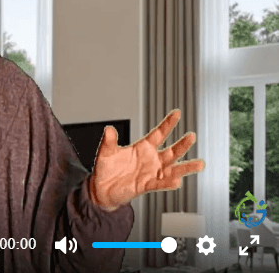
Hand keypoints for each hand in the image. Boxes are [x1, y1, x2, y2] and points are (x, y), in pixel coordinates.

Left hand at [90, 109, 204, 210]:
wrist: (102, 188)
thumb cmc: (106, 168)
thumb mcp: (106, 153)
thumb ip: (108, 142)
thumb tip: (109, 129)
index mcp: (142, 148)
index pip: (158, 134)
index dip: (167, 124)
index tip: (177, 113)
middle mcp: (151, 159)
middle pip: (171, 151)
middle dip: (182, 144)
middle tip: (191, 136)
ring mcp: (151, 173)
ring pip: (172, 169)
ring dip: (185, 167)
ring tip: (199, 164)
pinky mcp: (147, 185)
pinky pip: (160, 184)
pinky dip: (168, 183)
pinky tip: (176, 181)